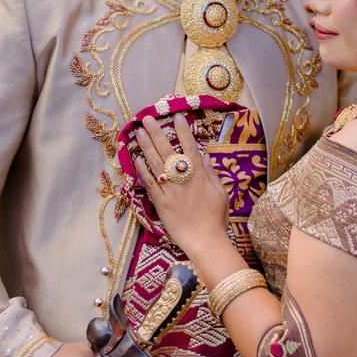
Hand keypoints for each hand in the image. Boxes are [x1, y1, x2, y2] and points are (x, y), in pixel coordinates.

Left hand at [134, 113, 229, 259]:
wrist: (205, 241)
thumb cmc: (216, 218)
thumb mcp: (221, 193)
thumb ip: (211, 173)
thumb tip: (205, 155)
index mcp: (200, 175)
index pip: (190, 147)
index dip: (183, 131)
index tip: (176, 116)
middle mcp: (184, 179)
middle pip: (168, 151)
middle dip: (157, 133)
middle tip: (147, 118)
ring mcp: (171, 190)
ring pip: (156, 164)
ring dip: (146, 146)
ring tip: (138, 132)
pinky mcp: (161, 203)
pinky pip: (150, 184)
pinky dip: (143, 171)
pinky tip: (136, 159)